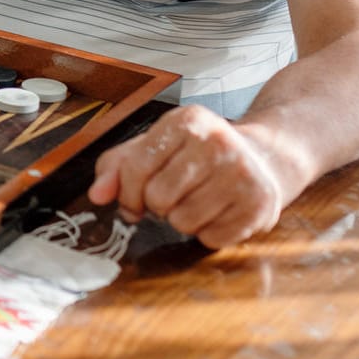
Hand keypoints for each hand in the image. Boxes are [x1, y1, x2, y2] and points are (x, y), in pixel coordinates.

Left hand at [88, 105, 291, 248]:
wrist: (262, 158)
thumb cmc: (196, 155)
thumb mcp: (153, 148)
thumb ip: (115, 168)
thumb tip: (96, 195)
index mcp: (187, 120)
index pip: (136, 167)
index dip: (127, 192)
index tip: (134, 197)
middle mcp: (218, 142)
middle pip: (158, 197)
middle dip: (158, 205)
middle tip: (174, 195)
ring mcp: (243, 173)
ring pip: (183, 221)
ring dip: (182, 220)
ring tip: (197, 201)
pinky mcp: (260, 205)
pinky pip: (211, 238)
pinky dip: (208, 232)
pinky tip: (218, 211)